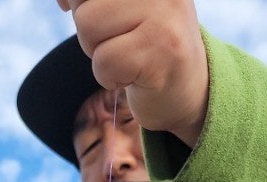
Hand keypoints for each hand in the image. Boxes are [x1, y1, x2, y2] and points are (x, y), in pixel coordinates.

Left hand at [56, 0, 208, 147]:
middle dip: (90, 26)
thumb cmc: (144, 40)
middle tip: (121, 38)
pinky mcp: (161, 51)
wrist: (187, 88)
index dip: (79, 0)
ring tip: (127, 54)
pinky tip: (133, 74)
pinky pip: (103, 62)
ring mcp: (164, 14)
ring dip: (98, 51)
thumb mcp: (118, 4)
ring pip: (87, 26)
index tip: (100, 14)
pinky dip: (109, 76)